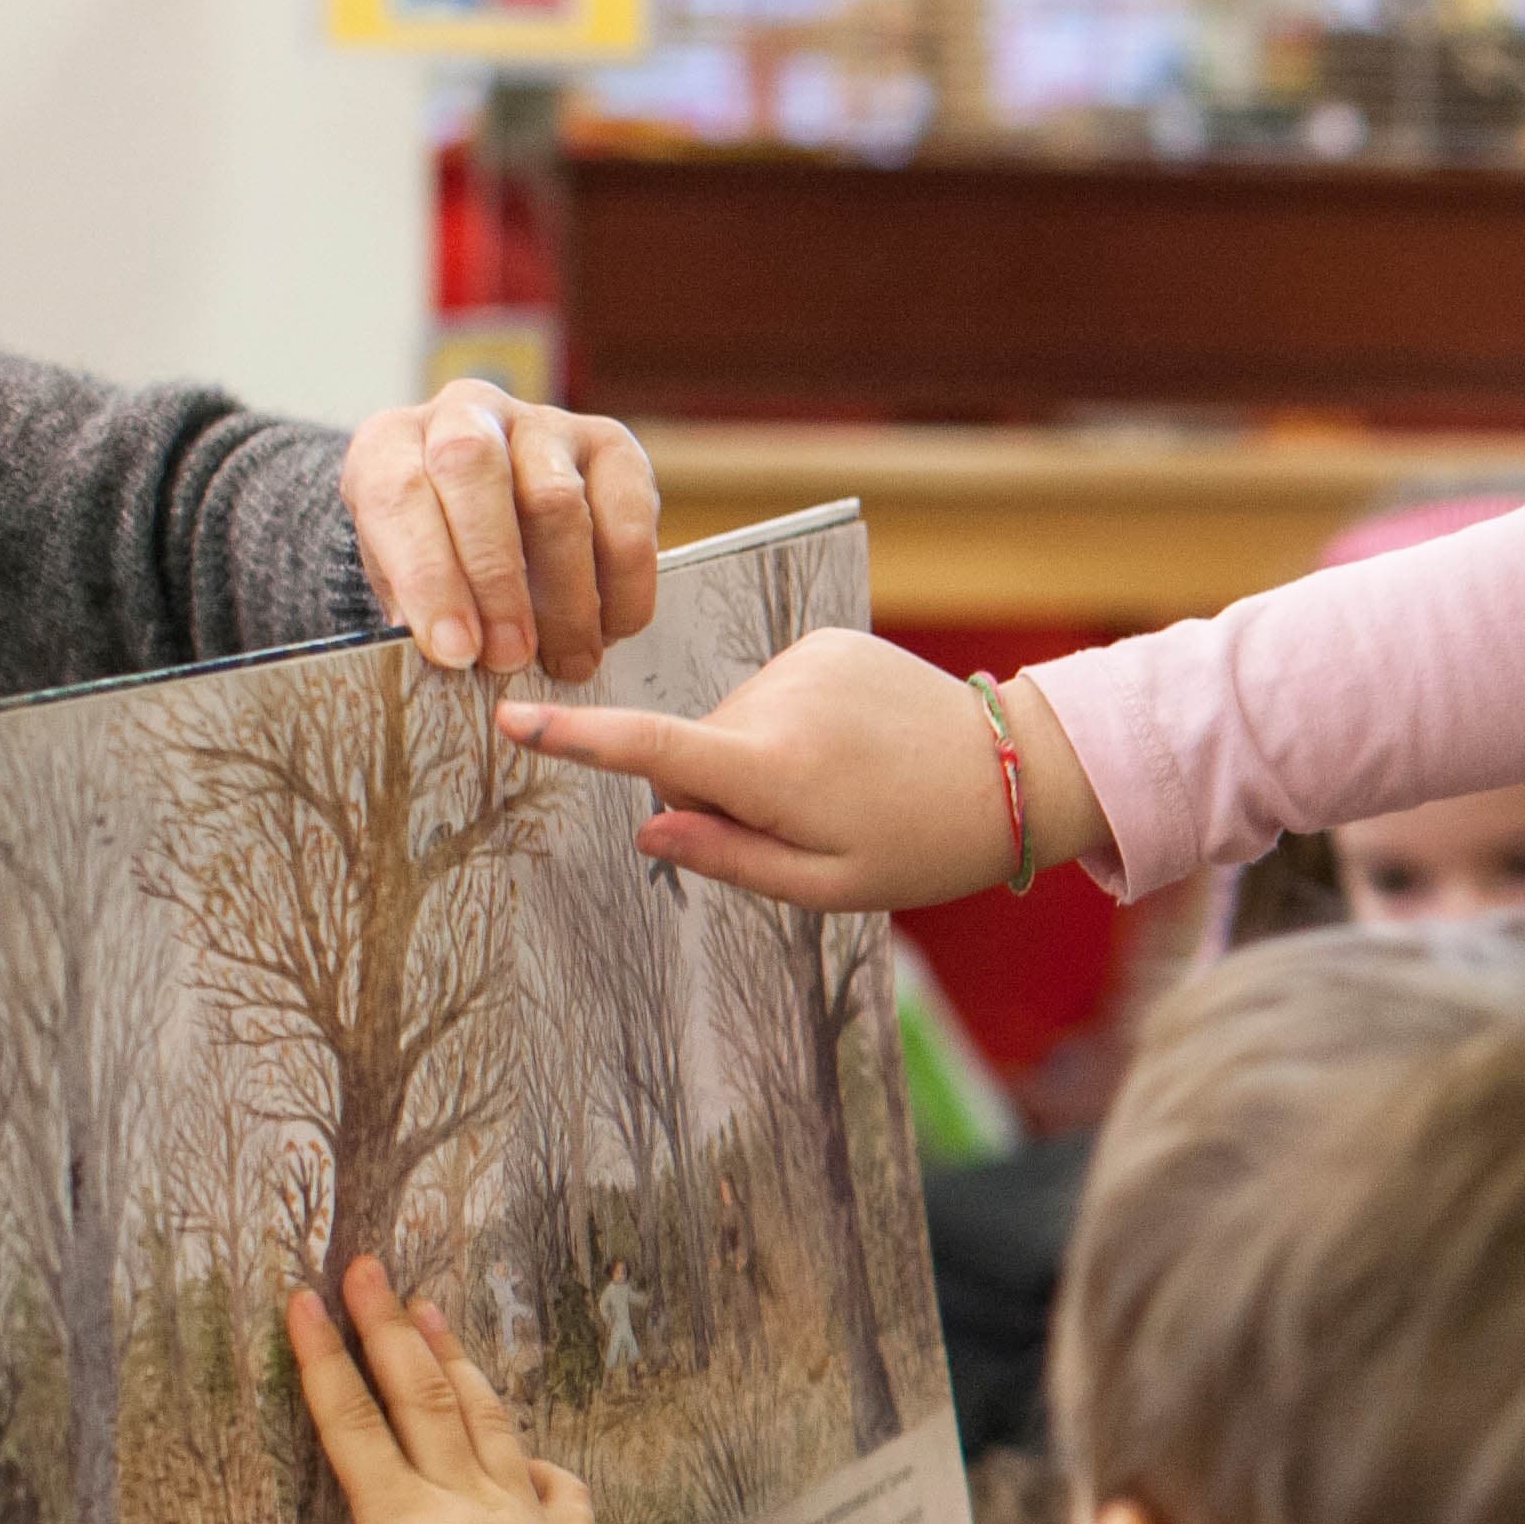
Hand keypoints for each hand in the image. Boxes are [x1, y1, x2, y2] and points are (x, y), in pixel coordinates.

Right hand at [187, 1257, 651, 1523]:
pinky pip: (557, 1488)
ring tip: (438, 1315)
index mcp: (404, 1514)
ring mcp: (519, 1509)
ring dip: (458, 1364)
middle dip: (390, 1331)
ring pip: (486, 1420)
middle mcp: (462, 1494)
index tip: (304, 1298)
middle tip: (371, 1268)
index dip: (324, 1361)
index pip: (352, 1423)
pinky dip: (543, 1463)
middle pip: (421, 1397)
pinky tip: (535, 1454)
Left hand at [345, 379, 659, 681]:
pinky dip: (623, 588)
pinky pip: (628, 518)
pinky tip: (608, 630)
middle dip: (496, 580)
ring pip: (559, 503)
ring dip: (566, 598)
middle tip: (511, 657)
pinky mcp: (611, 445)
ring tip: (566, 660)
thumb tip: (450, 651)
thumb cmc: (437, 552)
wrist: (492, 513)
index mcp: (391, 442)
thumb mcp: (401, 576)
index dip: (428, 578)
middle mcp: (464, 413)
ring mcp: (544, 423)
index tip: (455, 650)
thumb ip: (416, 607)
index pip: (397, 495)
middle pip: (477, 476)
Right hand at [499, 627, 1113, 910]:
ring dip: (762, 758)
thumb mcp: (827, 884)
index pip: (653, 751)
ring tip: (843, 781)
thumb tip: (647, 827)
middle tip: (813, 822)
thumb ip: (729, 858)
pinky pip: (770, 692)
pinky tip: (851, 744)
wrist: (1014, 772)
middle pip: (696, 754)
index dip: (577, 739)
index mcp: (775, 769)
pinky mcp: (825, 639)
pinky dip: (790, 722)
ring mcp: (804, 660)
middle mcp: (779, 700)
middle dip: (726, 793)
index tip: (510, 720)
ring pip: (731, 724)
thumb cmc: (921, 846)